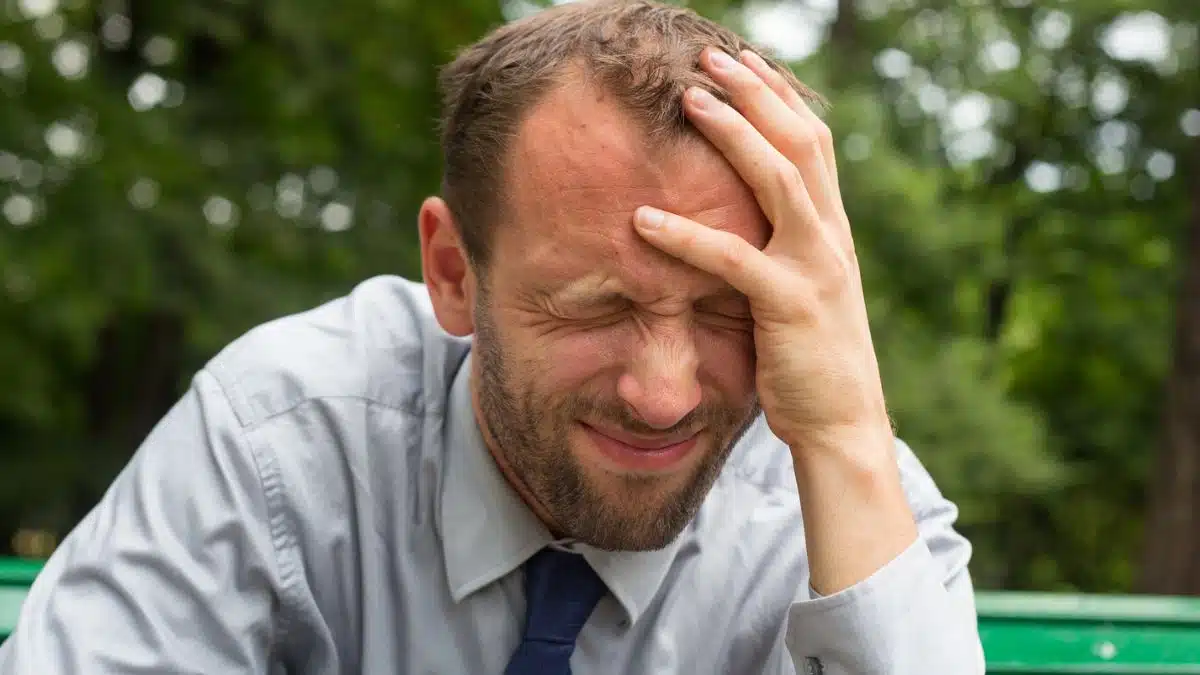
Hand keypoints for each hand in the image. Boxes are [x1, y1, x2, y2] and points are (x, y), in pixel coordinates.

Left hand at [633, 47, 890, 458]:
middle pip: (799, 142)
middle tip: (709, 56)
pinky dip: (685, 236)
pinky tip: (642, 221)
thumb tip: (745, 219)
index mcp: (832, 230)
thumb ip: (782, 249)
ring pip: (777, 180)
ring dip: (732, 134)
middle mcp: (831, 238)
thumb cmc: (811, 360)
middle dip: (755, 92)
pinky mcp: (790, 306)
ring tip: (688, 100)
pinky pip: (732, 260)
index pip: (812, 142)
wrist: (843, 424)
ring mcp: (816, 267)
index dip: (778, 96)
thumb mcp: (803, 290)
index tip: (743, 60)